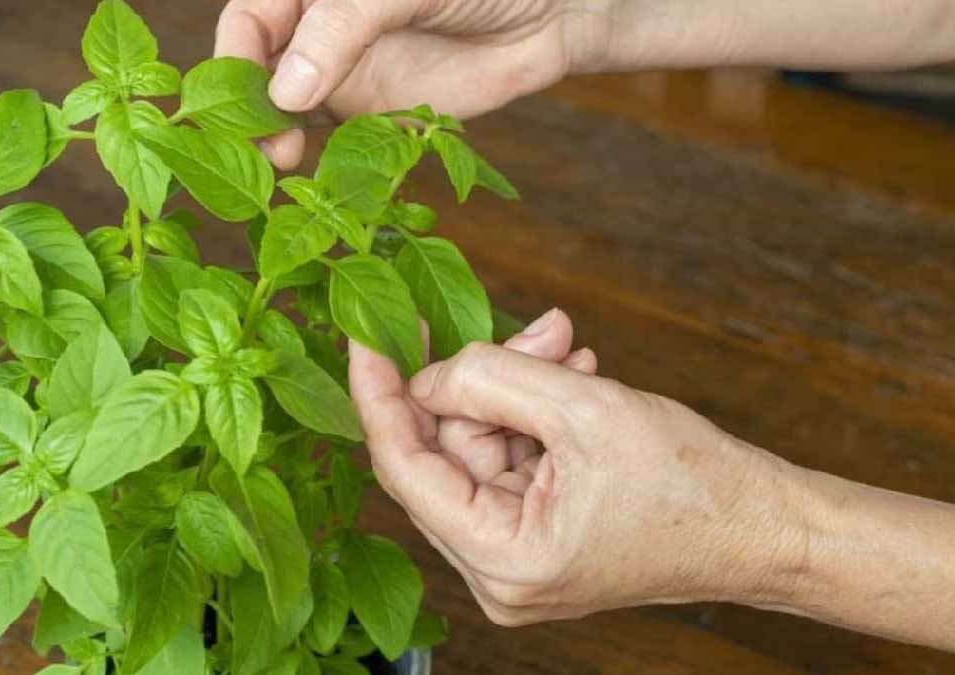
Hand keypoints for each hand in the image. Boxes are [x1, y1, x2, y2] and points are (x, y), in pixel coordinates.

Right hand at [214, 0, 610, 168]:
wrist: (548, 15)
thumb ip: (344, 29)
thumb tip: (285, 90)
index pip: (249, 20)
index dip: (235, 59)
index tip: (246, 100)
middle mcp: (317, 30)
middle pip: (258, 71)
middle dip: (248, 110)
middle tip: (260, 149)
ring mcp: (342, 74)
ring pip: (287, 110)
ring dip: (275, 140)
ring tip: (281, 165)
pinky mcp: (373, 116)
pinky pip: (333, 141)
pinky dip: (319, 162)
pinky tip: (318, 180)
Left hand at [349, 309, 806, 624]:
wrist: (766, 528)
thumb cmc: (694, 484)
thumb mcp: (583, 409)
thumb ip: (491, 379)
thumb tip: (429, 371)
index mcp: (501, 558)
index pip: (404, 466)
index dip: (380, 393)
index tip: (364, 335)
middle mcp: (497, 573)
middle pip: (446, 454)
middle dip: (480, 381)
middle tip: (526, 330)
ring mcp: (518, 560)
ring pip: (482, 449)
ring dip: (517, 389)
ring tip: (566, 351)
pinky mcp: (540, 539)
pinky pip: (512, 462)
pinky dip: (534, 415)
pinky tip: (571, 378)